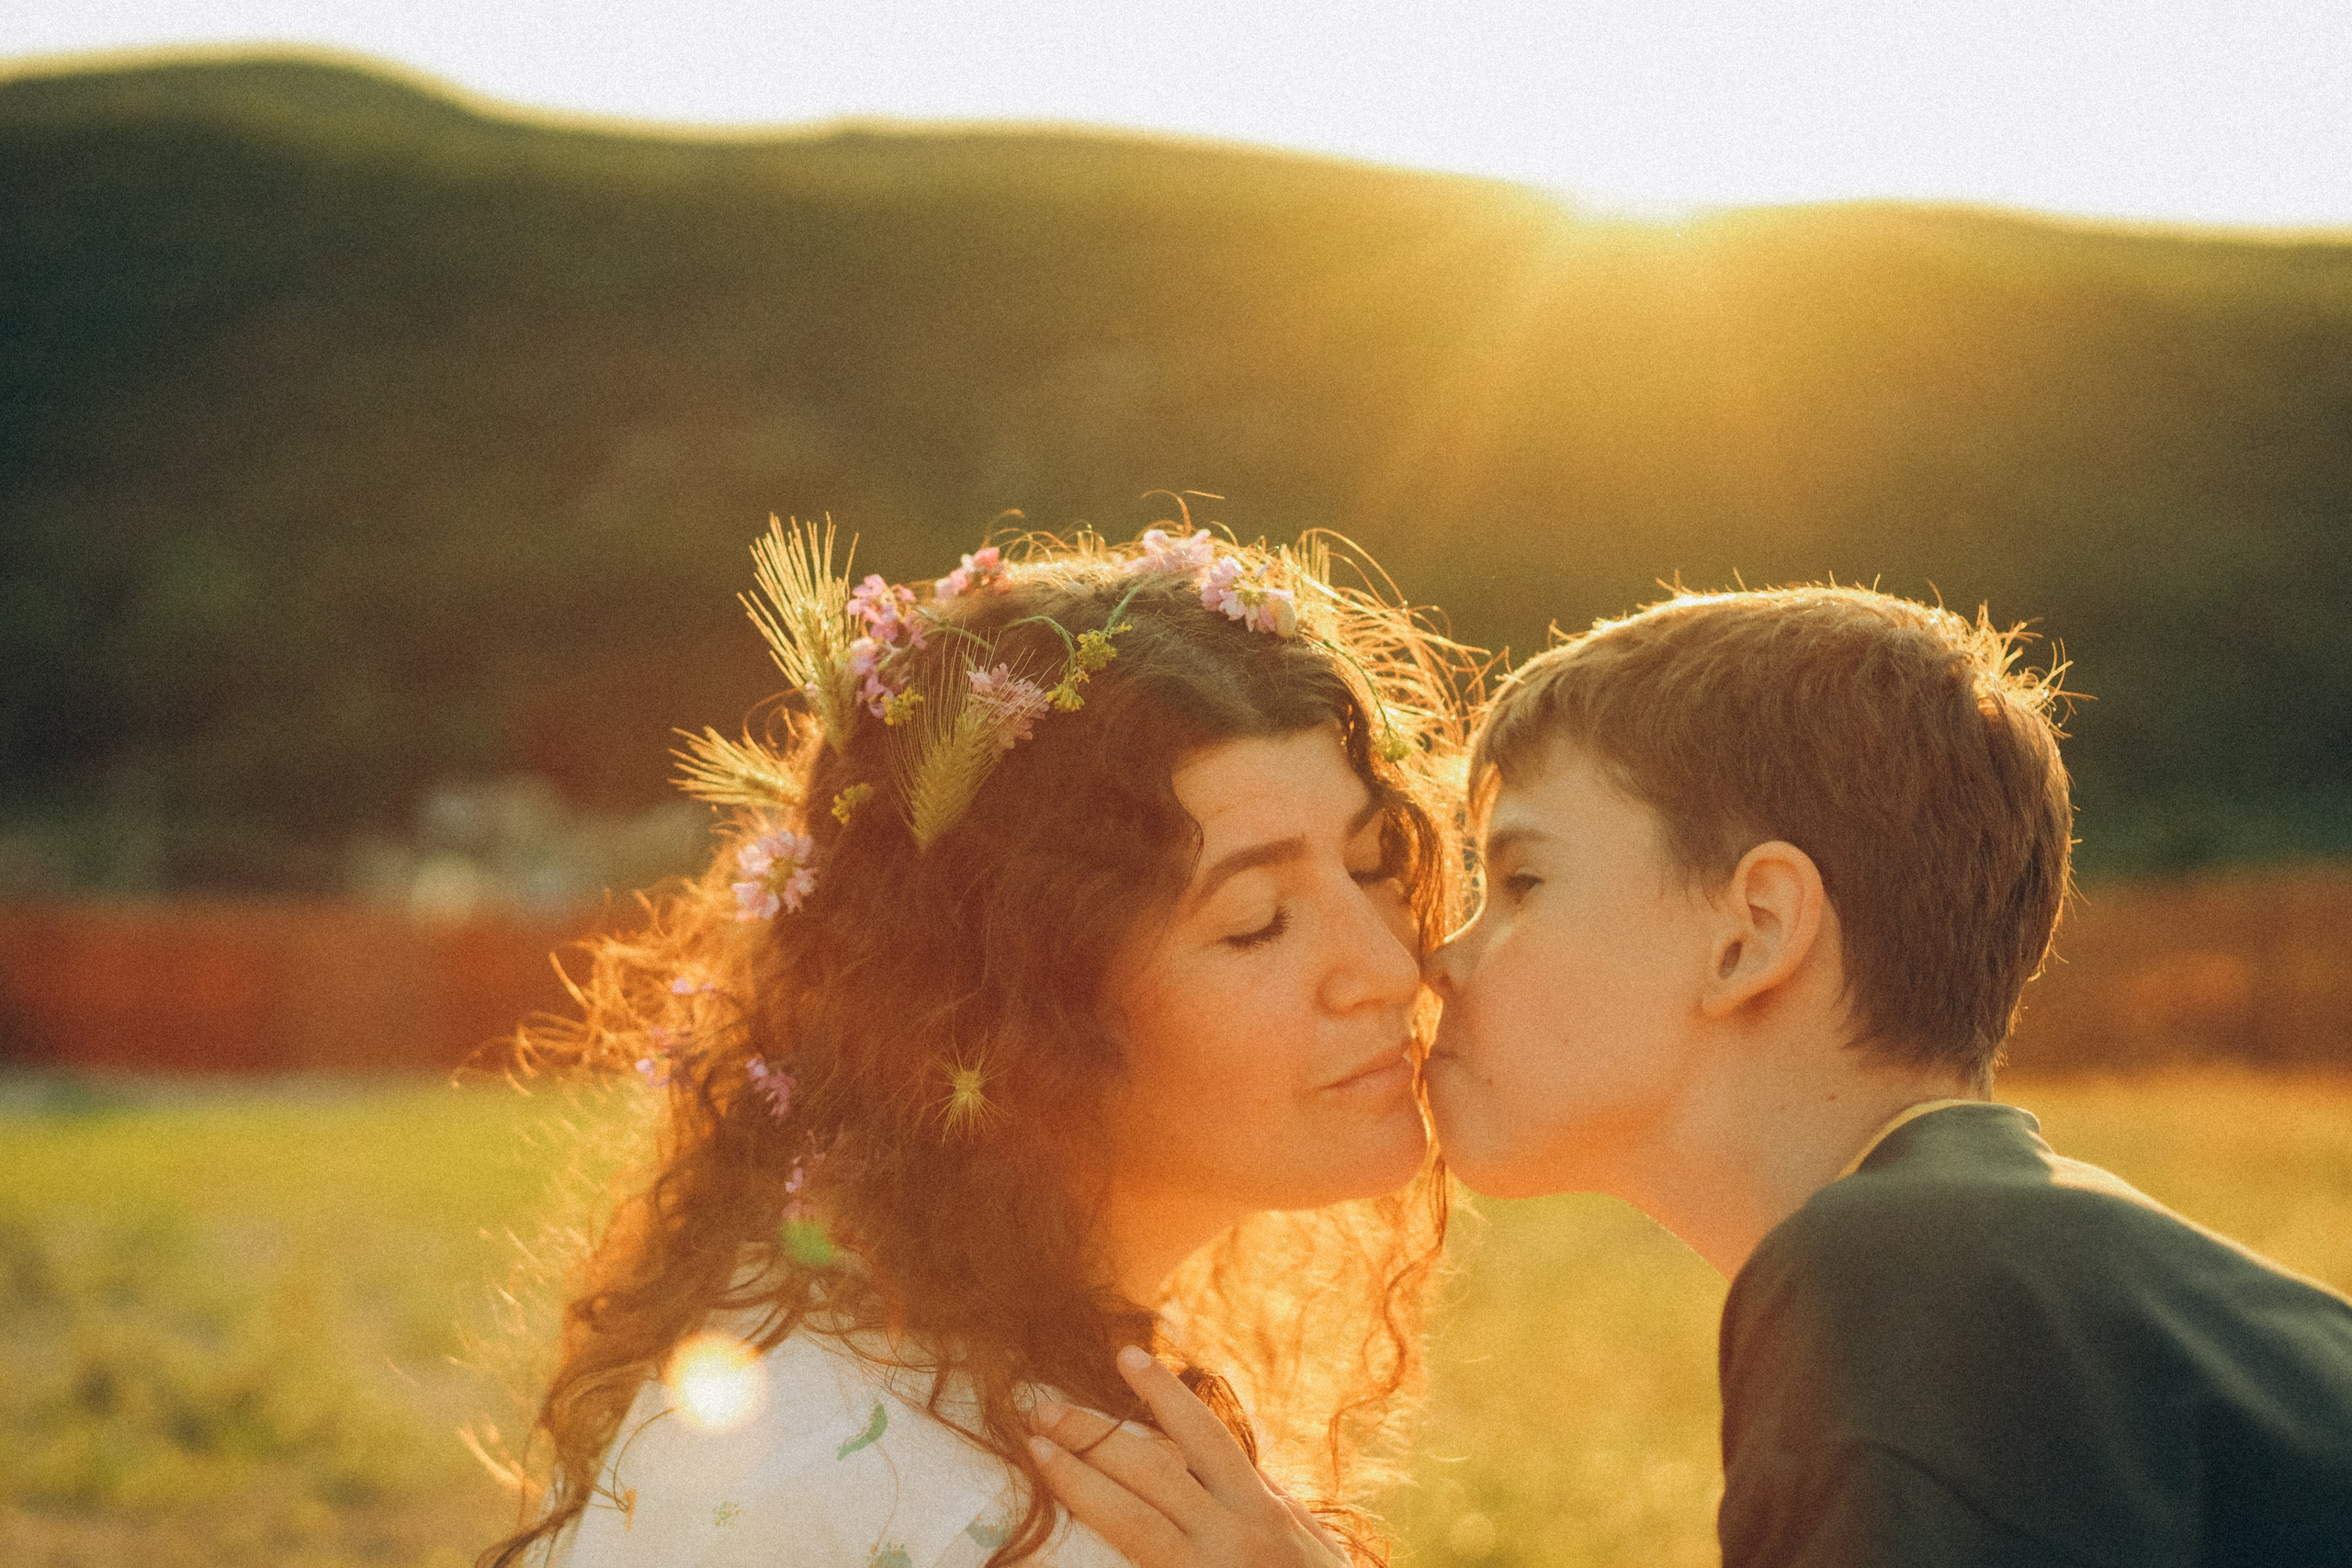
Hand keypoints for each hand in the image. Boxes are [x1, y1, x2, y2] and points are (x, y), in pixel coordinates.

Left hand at [1026, 1344, 1353, 1567]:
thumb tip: (1226, 1457)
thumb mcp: (1301, 1537)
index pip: (1204, 1437)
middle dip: (1094, 1434)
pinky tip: (1053, 1538)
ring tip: (1036, 1450)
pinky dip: (1097, 1550)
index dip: (1163, 1395)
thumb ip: (1263, 1497)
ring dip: (1077, 1481)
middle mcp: (1234, 1534)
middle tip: (1041, 1407)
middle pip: (1152, 1469)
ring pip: (1131, 1521)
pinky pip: (1134, 1567)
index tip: (1125, 1355)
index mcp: (1260, 1509)